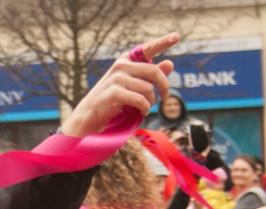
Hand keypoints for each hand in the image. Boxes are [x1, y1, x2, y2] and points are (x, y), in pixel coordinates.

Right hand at [61, 33, 177, 137]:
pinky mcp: (114, 93)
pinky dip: (144, 108)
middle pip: (154, 71)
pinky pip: (140, 100)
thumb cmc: (113, 100)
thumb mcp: (133, 85)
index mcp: (126, 60)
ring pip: (148, 88)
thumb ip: (151, 75)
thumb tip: (170, 63)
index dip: (163, 42)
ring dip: (151, 101)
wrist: (89, 115)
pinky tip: (143, 112)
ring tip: (146, 107)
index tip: (176, 36)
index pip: (148, 49)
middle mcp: (121, 65)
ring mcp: (116, 78)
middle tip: (165, 97)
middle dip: (164, 86)